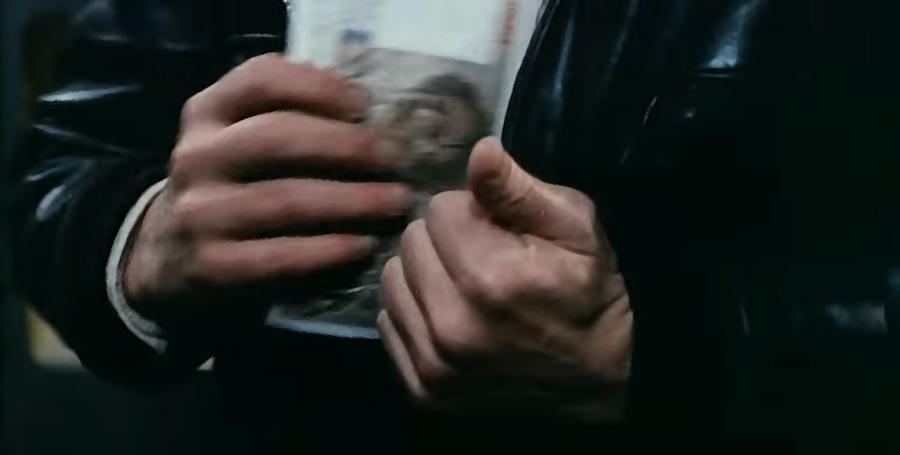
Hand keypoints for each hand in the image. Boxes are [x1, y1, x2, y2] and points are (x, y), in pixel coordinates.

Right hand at [124, 54, 410, 326]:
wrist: (169, 255)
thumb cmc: (233, 184)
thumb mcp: (239, 136)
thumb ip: (288, 113)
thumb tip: (368, 111)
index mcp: (207, 111)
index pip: (262, 79)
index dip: (320, 87)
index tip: (366, 106)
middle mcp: (196, 156)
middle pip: (278, 137)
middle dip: (347, 145)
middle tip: (394, 158)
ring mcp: (199, 213)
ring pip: (286, 199)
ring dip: (353, 200)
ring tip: (396, 201)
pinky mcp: (211, 266)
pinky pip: (280, 256)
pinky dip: (329, 250)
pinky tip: (363, 244)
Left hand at [378, 138, 631, 422]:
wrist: (601, 374)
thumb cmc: (588, 290)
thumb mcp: (575, 227)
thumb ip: (517, 189)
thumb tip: (479, 150)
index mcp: (490, 278)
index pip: (439, 208)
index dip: (472, 212)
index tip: (499, 232)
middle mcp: (453, 325)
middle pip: (410, 243)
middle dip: (444, 241)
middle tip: (484, 259)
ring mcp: (434, 365)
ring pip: (392, 280)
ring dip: (424, 276)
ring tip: (465, 287)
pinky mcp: (422, 390)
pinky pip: (389, 322)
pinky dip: (415, 313)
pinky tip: (451, 317)